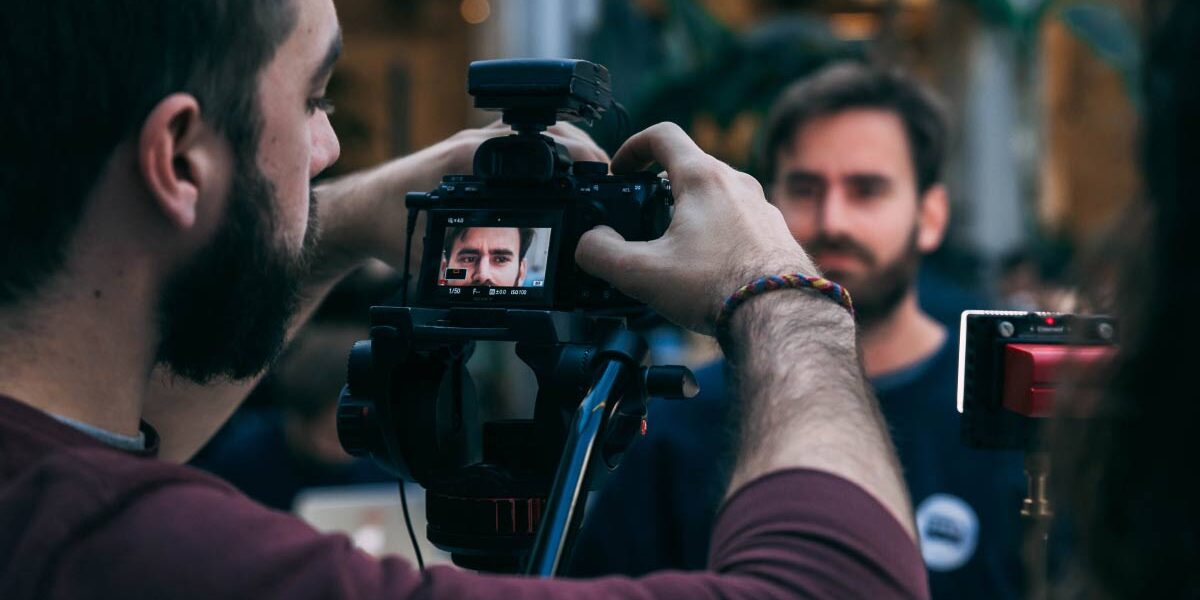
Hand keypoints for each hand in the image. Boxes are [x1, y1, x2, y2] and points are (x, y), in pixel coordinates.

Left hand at [314, 121, 608, 275]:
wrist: (357, 213)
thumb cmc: (388, 228)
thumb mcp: (434, 253)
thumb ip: (470, 264)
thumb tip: (508, 282)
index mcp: (473, 159)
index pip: (541, 144)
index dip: (579, 156)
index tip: (603, 173)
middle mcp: (475, 143)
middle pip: (546, 132)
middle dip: (581, 150)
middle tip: (606, 177)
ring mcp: (473, 144)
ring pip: (533, 135)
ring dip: (564, 149)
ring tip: (590, 177)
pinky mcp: (470, 153)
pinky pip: (515, 146)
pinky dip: (542, 156)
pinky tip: (557, 179)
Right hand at [575, 122, 817, 333]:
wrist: (780, 316)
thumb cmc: (717, 289)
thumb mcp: (640, 273)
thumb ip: (600, 254)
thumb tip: (589, 242)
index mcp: (703, 178)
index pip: (662, 135)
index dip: (632, 147)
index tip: (620, 171)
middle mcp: (737, 184)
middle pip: (689, 166)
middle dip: (658, 187)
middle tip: (641, 216)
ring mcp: (761, 207)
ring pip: (716, 194)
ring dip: (689, 211)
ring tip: (674, 247)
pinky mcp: (775, 233)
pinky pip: (738, 220)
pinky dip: (716, 232)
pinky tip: (708, 267)